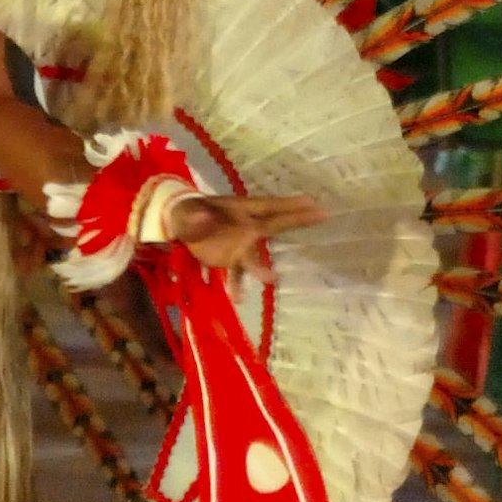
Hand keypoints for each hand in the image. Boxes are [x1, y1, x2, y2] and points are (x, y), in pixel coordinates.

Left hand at [172, 192, 328, 270]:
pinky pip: (237, 273)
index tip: (313, 203)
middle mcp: (246, 226)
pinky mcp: (230, 259)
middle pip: (274, 225)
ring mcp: (240, 245)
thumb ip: (195, 218)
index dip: (289, 205)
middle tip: (322, 215)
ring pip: (255, 256)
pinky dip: (238, 285)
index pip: (268, 207)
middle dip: (297, 220)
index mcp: (240, 210)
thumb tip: (204, 219)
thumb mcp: (187, 212)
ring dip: (262, 268)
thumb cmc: (189, 213)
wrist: (180, 224)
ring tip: (273, 279)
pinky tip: (239, 298)